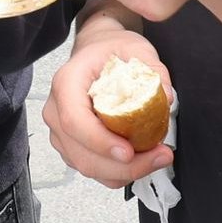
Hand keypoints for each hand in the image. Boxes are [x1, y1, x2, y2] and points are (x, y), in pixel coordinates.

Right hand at [45, 21, 173, 189]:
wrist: (96, 55)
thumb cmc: (110, 51)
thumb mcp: (135, 49)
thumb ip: (152, 70)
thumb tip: (165, 98)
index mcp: (67, 83)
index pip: (75, 121)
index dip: (100, 142)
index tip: (129, 152)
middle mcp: (56, 110)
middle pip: (82, 153)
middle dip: (124, 166)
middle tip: (161, 156)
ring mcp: (61, 132)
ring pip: (88, 167)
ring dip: (125, 172)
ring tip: (157, 157)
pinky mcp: (71, 147)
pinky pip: (94, 169)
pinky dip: (119, 173)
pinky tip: (142, 160)